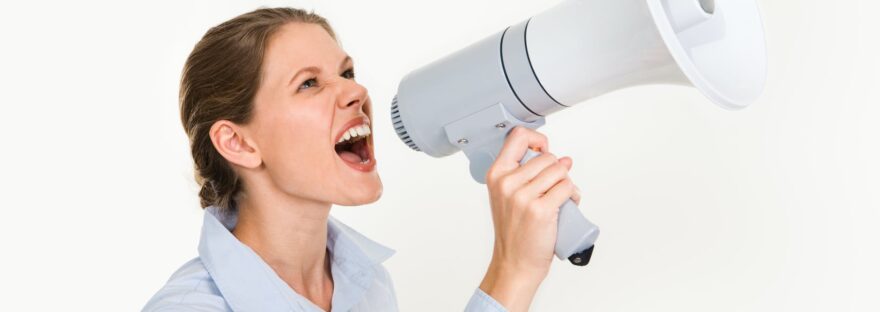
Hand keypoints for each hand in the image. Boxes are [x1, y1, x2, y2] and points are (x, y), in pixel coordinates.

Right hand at [479, 127, 577, 310]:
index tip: (544, 151)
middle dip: (557, 170)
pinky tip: (568, 204)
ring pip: (560, 171)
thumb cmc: (514, 231)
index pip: (519, 136)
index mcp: (496, 175)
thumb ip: (524, 174)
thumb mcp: (507, 196)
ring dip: (567, 183)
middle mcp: (507, 183)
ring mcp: (523, 197)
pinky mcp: (541, 210)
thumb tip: (562, 159)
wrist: (515, 263)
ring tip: (561, 197)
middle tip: (553, 188)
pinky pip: (567, 187)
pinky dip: (573, 194)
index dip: (538, 140)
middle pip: (548, 157)